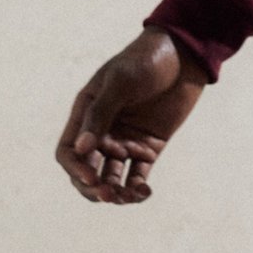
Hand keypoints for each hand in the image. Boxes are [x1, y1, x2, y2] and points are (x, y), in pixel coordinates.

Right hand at [55, 28, 209, 204]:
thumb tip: (82, 149)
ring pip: (112, 178)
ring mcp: (125, 141)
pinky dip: (138, 188)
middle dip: (95, 188)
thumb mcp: (120, 82)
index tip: (92, 179)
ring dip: (117, 193)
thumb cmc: (146, 61)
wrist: (184, 55)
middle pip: (87, 171)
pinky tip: (146, 192)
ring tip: (131, 196)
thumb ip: (100, 114)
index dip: (75, 170)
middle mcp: (102, 132)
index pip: (68, 152)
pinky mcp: (149, 148)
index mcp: (86, 114)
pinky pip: (138, 176)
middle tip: (111, 195)